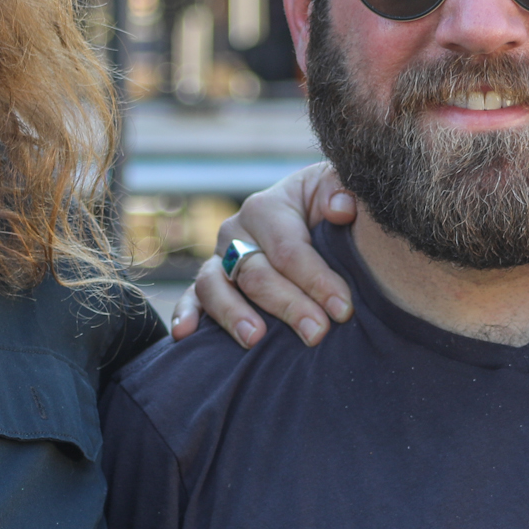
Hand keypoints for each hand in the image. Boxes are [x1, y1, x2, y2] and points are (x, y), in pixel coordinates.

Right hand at [170, 163, 357, 347]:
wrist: (303, 214)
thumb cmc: (324, 205)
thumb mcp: (335, 189)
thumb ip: (342, 191)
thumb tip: (340, 209)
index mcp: (266, 208)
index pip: (290, 249)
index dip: (317, 279)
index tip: (343, 308)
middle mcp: (235, 232)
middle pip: (256, 274)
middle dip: (289, 305)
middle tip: (316, 333)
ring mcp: (218, 259)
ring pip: (215, 287)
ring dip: (233, 314)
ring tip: (255, 339)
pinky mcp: (208, 283)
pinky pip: (191, 298)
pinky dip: (185, 314)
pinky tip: (185, 334)